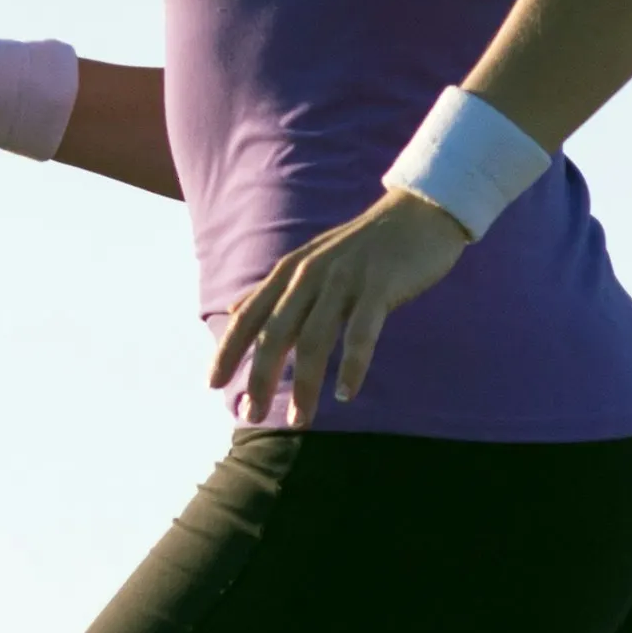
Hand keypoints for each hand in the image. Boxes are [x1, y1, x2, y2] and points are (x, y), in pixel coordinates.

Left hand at [207, 188, 474, 418]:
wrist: (419, 213)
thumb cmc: (363, 246)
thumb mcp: (309, 261)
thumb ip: (273, 290)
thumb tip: (232, 311)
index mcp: (290, 271)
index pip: (249, 316)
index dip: (228, 350)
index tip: (212, 385)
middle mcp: (310, 274)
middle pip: (275, 333)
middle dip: (259, 377)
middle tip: (251, 416)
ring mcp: (345, 280)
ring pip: (314, 339)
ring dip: (304, 384)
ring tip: (300, 419)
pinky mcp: (380, 286)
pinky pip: (362, 332)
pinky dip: (352, 365)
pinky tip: (346, 393)